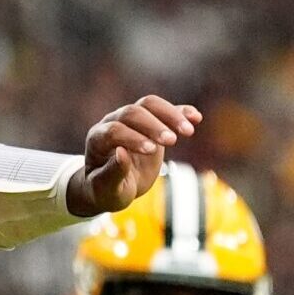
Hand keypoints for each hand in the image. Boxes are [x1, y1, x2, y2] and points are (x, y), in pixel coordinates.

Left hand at [66, 95, 200, 216]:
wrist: (114, 186)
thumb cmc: (107, 190)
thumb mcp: (107, 189)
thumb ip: (112, 173)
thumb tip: (121, 152)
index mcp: (97, 139)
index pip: (114, 131)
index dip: (132, 138)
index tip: (151, 150)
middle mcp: (112, 123)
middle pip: (132, 113)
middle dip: (152, 126)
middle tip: (171, 141)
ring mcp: (131, 120)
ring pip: (149, 104)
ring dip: (170, 114)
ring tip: (188, 131)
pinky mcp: (151, 122)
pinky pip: (165, 110)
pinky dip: (181, 111)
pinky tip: (195, 117)